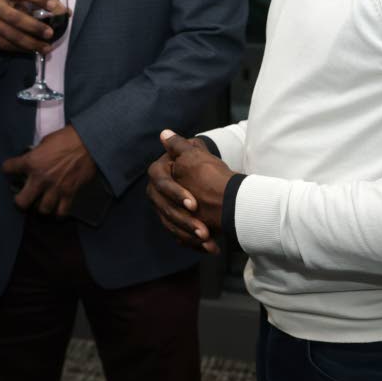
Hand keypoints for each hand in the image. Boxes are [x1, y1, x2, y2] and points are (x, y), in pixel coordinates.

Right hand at [0, 0, 68, 54]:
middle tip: (50, 34)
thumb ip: (43, 2)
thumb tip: (66, 12)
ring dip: (31, 43)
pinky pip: (7, 45)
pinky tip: (33, 50)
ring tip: (46, 48)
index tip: (54, 7)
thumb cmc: (10, 4)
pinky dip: (22, 49)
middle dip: (35, 27)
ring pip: (12, 35)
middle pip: (15, 18)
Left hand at [2, 124, 97, 215]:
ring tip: (41, 203)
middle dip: (20, 201)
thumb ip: (37, 153)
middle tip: (23, 198)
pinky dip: (58, 212)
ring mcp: (55, 188)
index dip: (8, 168)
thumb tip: (34, 158)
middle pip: (22, 201)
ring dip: (40, 207)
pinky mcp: (69, 193)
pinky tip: (57, 210)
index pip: (8, 168)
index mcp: (31, 161)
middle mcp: (40, 178)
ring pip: (42, 210)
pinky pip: (61, 211)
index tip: (10, 169)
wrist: (88, 142)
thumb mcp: (45, 141)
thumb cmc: (67, 137)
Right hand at [146, 130, 230, 253]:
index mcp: (160, 174)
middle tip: (204, 231)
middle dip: (185, 221)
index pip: (163, 184)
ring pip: (172, 225)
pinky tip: (210, 248)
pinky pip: (179, 236)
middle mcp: (158, 192)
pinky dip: (195, 243)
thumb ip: (179, 146)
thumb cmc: (209, 170)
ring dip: (191, 235)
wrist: (223, 190)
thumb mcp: (196, 155)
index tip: (194, 204)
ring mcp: (166, 209)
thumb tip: (165, 133)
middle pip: (166, 209)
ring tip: (209, 242)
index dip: (176, 194)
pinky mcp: (175, 224)